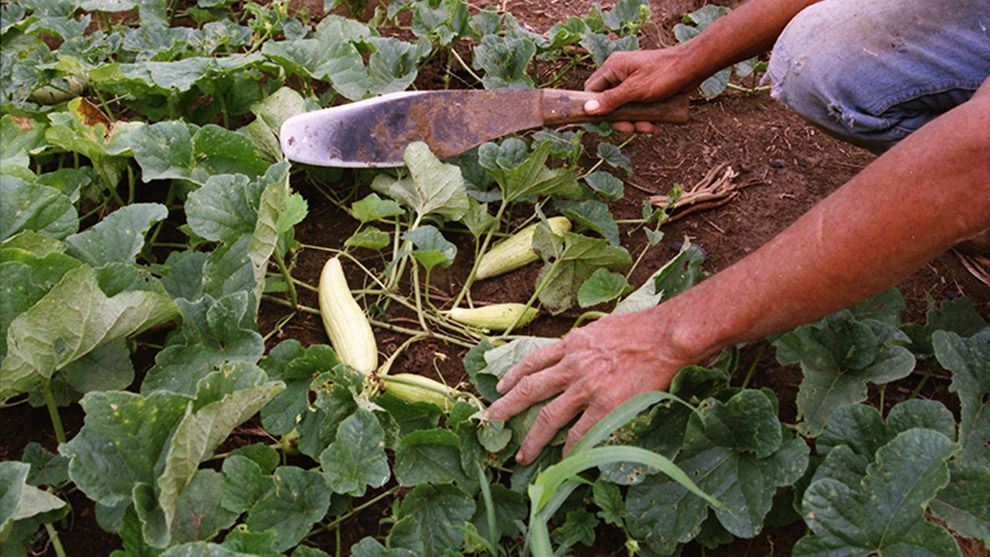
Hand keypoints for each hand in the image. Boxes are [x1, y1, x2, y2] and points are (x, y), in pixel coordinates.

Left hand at [484, 309, 693, 464]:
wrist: (663, 336)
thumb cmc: (641, 328)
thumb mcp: (601, 328)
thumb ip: (585, 341)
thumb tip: (578, 347)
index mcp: (571, 345)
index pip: (533, 362)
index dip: (513, 376)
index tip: (500, 387)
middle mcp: (571, 366)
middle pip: (529, 390)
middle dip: (506, 407)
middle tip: (491, 421)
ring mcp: (586, 388)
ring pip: (548, 417)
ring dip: (532, 439)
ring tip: (522, 455)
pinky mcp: (604, 406)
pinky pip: (580, 432)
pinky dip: (570, 447)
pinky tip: (564, 458)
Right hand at [584, 47, 699, 133]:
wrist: (693, 68)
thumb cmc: (664, 74)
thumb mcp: (635, 90)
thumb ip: (610, 100)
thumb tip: (588, 109)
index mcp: (613, 67)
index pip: (592, 89)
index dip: (593, 106)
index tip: (601, 121)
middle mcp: (620, 74)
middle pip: (608, 103)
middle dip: (620, 119)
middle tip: (629, 129)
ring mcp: (633, 83)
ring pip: (625, 109)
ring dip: (635, 122)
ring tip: (649, 127)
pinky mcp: (645, 92)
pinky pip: (638, 109)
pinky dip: (645, 119)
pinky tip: (655, 126)